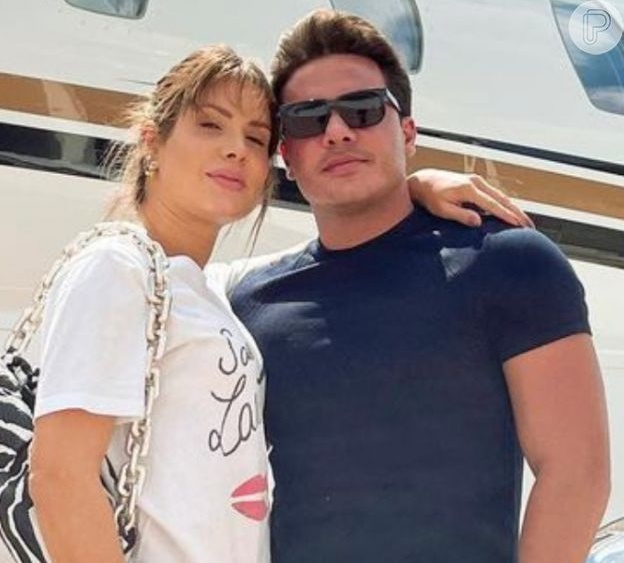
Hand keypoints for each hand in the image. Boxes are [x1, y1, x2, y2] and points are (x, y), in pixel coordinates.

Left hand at [408, 169, 533, 227]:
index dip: (506, 215)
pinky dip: (504, 203)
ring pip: (500, 195)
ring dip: (513, 208)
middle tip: (529, 226)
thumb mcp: (442, 209)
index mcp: (469, 189)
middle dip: (517, 212)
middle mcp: (476, 182)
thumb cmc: (431, 197)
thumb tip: (478, 221)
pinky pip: (494, 194)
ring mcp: (477, 180)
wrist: (424, 181)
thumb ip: (460, 215)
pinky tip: (511, 213)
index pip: (493, 204)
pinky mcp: (476, 182)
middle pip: (502, 198)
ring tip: (524, 222)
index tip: (519, 225)